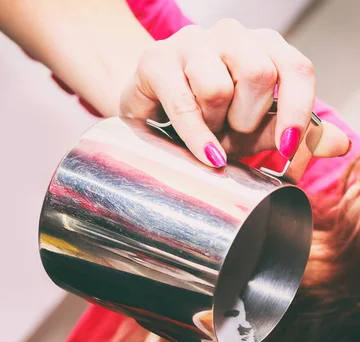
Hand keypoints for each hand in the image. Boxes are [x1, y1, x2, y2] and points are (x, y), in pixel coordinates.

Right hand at [120, 20, 349, 166]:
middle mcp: (231, 35)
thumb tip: (342, 143)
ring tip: (207, 132)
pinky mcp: (157, 60)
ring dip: (216, 127)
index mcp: (263, 47)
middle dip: (246, 121)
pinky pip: (185, 102)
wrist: (152, 116)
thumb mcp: (256, 130)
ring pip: (220, 87)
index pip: (295, 67)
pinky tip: (205, 155)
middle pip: (258, 74)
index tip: (287, 148)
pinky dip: (197, 137)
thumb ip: (294, 133)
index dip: (296, 110)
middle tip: (231, 136)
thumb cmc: (208, 120)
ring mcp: (192, 42)